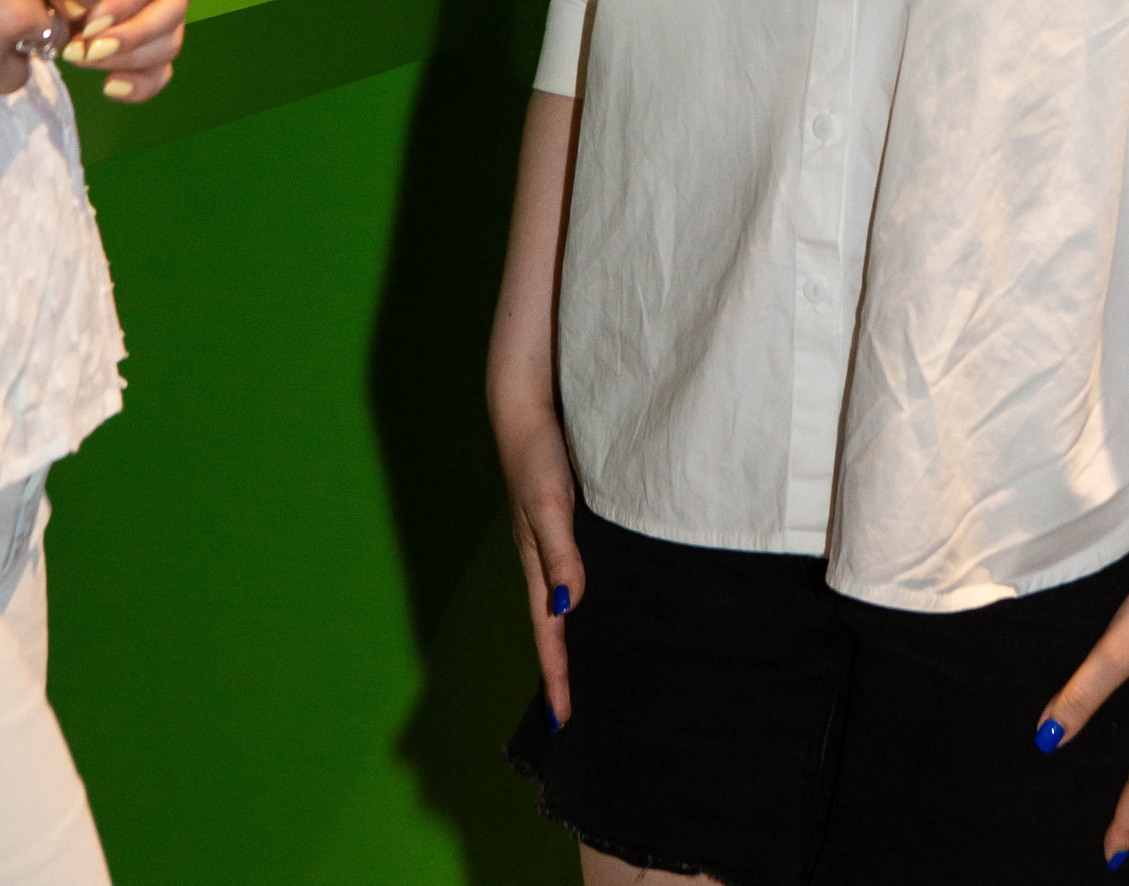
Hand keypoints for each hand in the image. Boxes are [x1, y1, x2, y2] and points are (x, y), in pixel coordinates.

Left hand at [0, 0, 190, 103]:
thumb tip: (80, 18)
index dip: (127, 3)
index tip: (86, 24)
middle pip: (172, 6)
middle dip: (131, 35)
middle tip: (83, 50)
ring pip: (169, 37)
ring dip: (129, 58)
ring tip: (80, 59)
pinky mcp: (150, 23)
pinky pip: (161, 61)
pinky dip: (143, 80)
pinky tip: (110, 86)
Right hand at [492, 394, 584, 725]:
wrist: (526, 405)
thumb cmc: (537, 454)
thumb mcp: (549, 504)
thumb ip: (560, 553)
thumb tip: (568, 609)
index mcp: (536, 560)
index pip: (548, 632)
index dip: (557, 676)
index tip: (563, 722)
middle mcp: (543, 557)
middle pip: (554, 626)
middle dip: (562, 669)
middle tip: (574, 714)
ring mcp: (553, 538)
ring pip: (564, 602)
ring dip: (574, 638)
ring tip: (592, 670)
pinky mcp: (567, 519)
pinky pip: (575, 572)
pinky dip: (581, 600)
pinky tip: (601, 602)